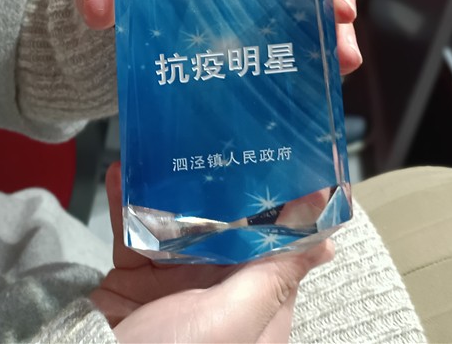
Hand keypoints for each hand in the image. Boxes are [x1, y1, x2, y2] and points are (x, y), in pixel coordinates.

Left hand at [75, 0, 361, 74]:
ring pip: (308, 28)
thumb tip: (99, 2)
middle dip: (336, 21)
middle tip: (344, 54)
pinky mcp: (251, 51)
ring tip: (337, 79)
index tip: (338, 0)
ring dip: (328, 54)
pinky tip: (308, 107)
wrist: (115, 17)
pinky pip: (286, 63)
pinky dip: (300, 83)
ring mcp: (260, 15)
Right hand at [90, 162, 332, 342]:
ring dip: (173, 187)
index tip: (291, 158)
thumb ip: (274, 276)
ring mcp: (176, 288)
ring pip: (183, 224)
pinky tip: (121, 173)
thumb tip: (329, 242)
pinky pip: (136, 233)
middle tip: (225, 133)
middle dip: (227, 185)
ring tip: (167, 146)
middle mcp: (220, 297)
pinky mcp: (136, 281)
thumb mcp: (231, 319)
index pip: (283, 251)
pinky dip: (128, 204)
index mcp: (256, 310)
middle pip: (233, 230)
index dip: (290, 208)